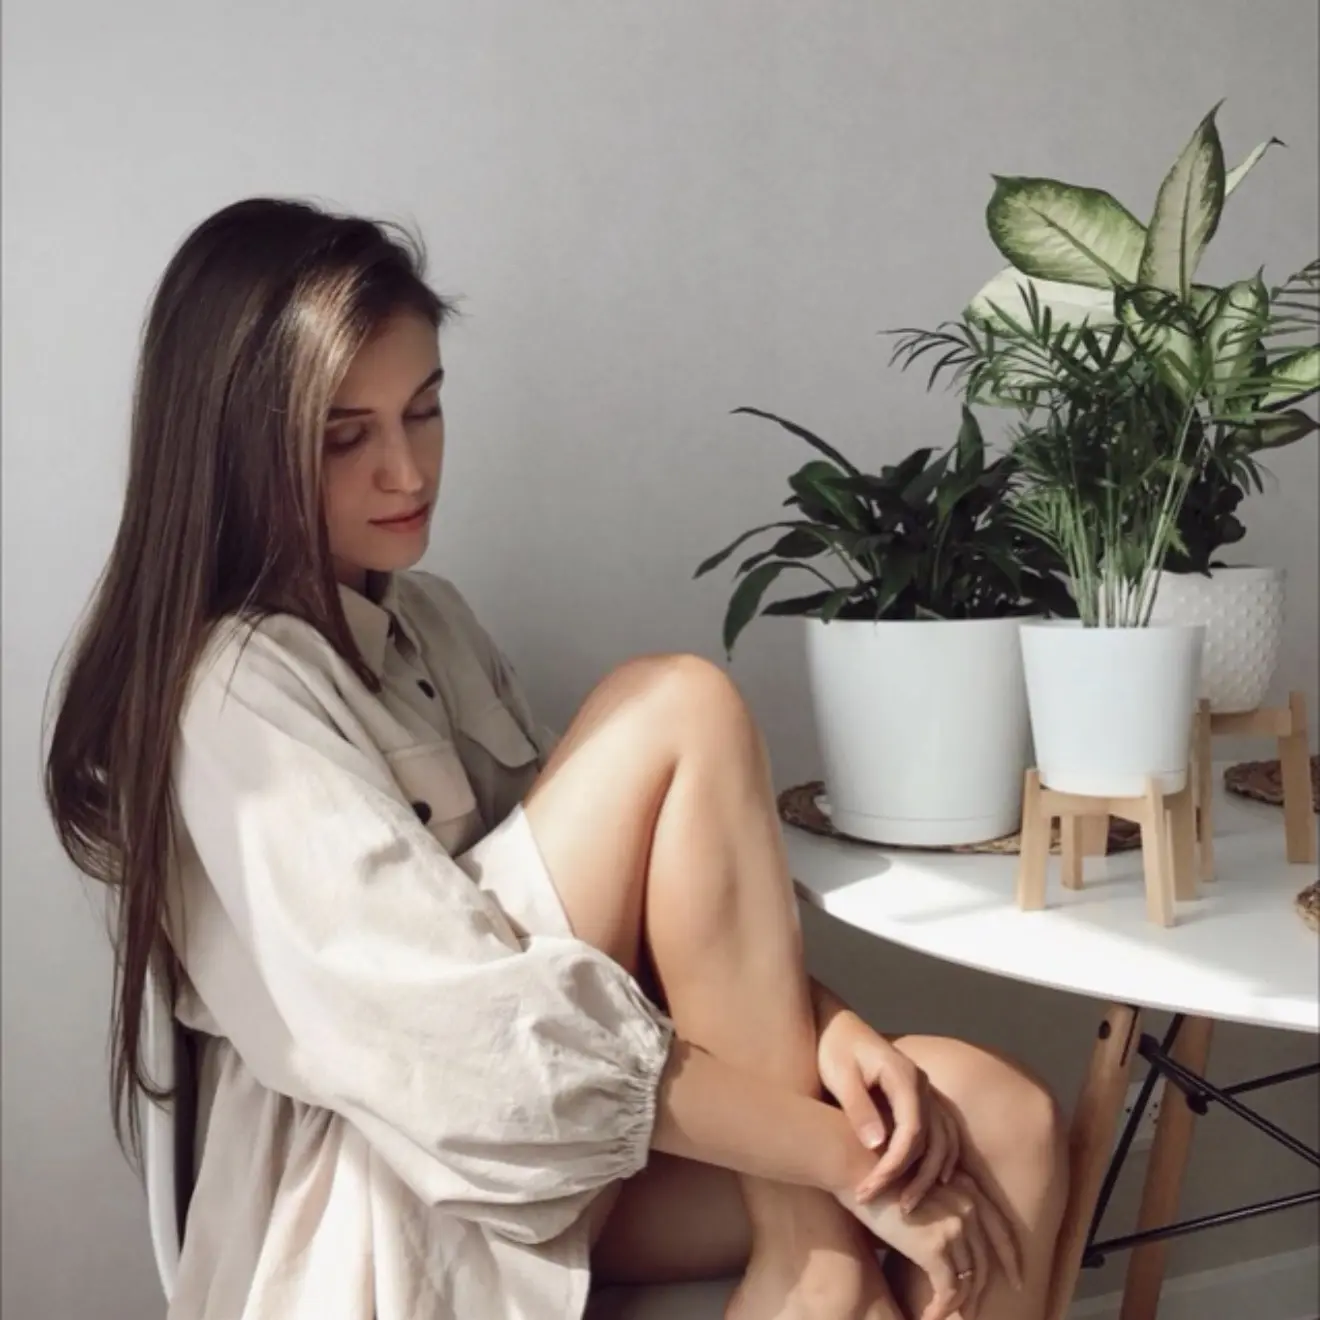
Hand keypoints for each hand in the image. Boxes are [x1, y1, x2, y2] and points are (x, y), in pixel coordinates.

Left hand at [817, 1008, 959, 1208]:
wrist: (837, 1028)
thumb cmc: (833, 1048)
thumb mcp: (839, 1075)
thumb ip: (858, 1108)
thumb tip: (877, 1144)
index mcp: (903, 1075)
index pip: (912, 1130)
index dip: (895, 1164)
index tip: (871, 1187)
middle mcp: (922, 1085)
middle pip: (930, 1141)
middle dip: (910, 1178)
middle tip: (884, 1206)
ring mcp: (925, 1093)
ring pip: (942, 1142)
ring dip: (928, 1177)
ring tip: (906, 1207)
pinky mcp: (920, 1101)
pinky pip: (941, 1136)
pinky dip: (940, 1161)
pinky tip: (929, 1185)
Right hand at [835, 1169, 1021, 1319]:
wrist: (859, 1171)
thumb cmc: (884, 1180)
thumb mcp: (925, 1188)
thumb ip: (946, 1208)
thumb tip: (952, 1247)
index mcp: (969, 1190)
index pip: (1002, 1231)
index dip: (1012, 1261)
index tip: (1018, 1283)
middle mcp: (968, 1206)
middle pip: (984, 1262)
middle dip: (978, 1293)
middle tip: (972, 1313)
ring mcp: (954, 1226)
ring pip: (967, 1281)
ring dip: (958, 1306)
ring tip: (945, 1317)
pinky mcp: (935, 1247)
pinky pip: (947, 1291)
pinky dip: (940, 1310)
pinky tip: (929, 1317)